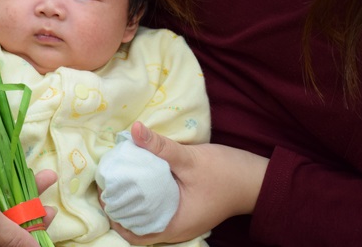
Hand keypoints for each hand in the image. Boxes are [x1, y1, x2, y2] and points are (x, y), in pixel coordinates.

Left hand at [106, 122, 268, 244]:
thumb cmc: (227, 174)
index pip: (132, 232)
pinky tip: (139, 177)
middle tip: (107, 181)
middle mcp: (175, 228)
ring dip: (132, 201)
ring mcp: (181, 220)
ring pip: (147, 217)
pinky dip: (146, 196)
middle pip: (136, 225)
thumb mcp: (190, 159)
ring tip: (119, 178)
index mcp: (174, 225)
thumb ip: (160, 147)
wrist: (257, 179)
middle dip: (119, 207)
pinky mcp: (185, 209)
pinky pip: (158, 207)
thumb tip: (134, 130)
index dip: (114, 215)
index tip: (105, 191)